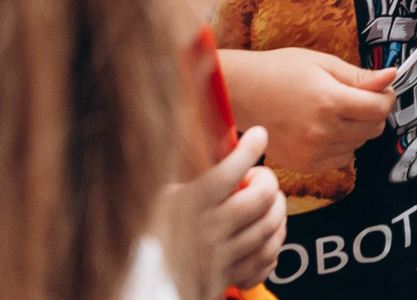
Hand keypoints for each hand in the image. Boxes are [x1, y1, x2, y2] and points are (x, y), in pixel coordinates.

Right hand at [155, 123, 285, 297]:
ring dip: (277, 212)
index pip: (228, 172)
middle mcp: (207, 232)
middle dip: (268, 182)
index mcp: (187, 207)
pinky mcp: (226, 280)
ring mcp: (219, 259)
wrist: (138, 288)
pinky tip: (263, 236)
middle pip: (259, 200)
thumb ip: (180, 169)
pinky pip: (265, 261)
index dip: (249, 149)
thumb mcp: (157, 198)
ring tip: (268, 203)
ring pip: (269, 229)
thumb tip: (200, 132)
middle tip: (260, 177)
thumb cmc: (148, 238)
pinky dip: (272, 247)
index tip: (258, 135)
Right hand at [218, 45, 394, 177]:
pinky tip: (325, 128)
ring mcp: (312, 152)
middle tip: (359, 97)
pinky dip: (341, 145)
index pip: (380, 109)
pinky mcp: (303, 165)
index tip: (382, 89)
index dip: (387, 96)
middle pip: (374, 129)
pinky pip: (340, 159)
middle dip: (374, 112)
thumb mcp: (322, 62)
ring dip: (357, 130)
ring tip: (336, 111)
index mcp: (329, 101)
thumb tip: (391, 76)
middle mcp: (322, 131)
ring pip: (359, 145)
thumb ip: (359, 76)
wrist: (241, 93)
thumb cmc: (279, 71)